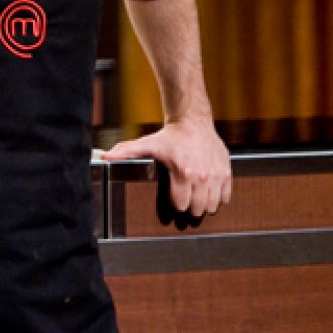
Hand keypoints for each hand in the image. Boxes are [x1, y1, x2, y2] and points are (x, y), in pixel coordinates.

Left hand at [102, 118, 231, 217]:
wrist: (193, 123)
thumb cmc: (169, 137)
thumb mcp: (146, 144)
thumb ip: (125, 152)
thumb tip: (105, 158)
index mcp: (183, 173)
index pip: (181, 205)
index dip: (175, 206)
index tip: (173, 201)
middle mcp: (202, 177)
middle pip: (197, 209)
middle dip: (190, 210)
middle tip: (185, 203)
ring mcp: (216, 175)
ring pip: (212, 205)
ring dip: (204, 206)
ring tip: (196, 199)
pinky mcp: (227, 172)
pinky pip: (226, 197)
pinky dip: (219, 199)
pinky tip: (209, 192)